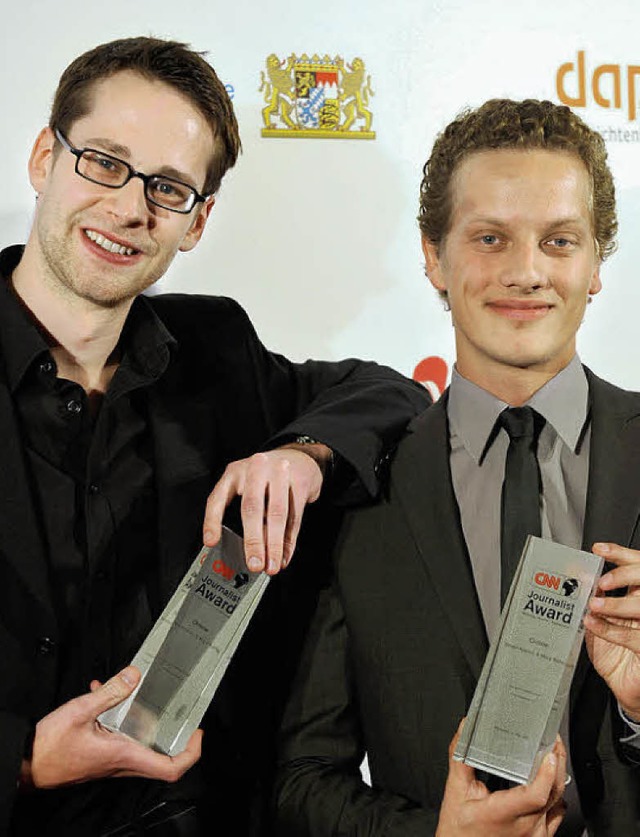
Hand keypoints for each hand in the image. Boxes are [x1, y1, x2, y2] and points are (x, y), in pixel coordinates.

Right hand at [23, 666, 201, 788]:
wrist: (26, 764)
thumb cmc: (49, 747)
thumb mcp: (81, 711)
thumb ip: (110, 692)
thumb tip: (135, 675)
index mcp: (124, 754)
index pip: (170, 768)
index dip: (190, 753)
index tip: (197, 732)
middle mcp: (122, 761)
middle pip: (162, 758)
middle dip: (176, 736)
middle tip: (183, 713)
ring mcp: (112, 759)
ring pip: (142, 745)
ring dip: (147, 722)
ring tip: (148, 695)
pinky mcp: (101, 754)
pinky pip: (120, 737)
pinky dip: (120, 716)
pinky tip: (106, 694)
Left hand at [202, 444, 330, 574]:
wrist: (300, 457)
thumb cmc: (267, 478)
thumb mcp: (247, 486)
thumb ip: (241, 510)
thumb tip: (241, 550)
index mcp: (234, 473)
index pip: (218, 498)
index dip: (212, 521)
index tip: (211, 542)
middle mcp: (255, 469)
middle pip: (252, 508)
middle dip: (253, 541)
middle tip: (254, 564)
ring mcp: (279, 473)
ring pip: (276, 514)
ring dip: (275, 545)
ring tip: (272, 565)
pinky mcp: (300, 482)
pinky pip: (294, 516)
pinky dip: (289, 541)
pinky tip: (285, 555)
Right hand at [436, 723, 565, 835]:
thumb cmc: (460, 831)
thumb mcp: (455, 791)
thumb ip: (461, 757)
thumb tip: (465, 730)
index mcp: (504, 814)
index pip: (535, 794)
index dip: (546, 772)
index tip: (549, 752)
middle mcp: (526, 828)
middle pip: (553, 793)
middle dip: (558, 763)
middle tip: (553, 741)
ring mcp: (536, 836)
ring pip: (558, 803)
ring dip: (557, 778)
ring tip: (552, 757)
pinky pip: (557, 815)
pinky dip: (555, 796)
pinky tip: (547, 784)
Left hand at [585, 542, 639, 718]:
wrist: (625, 687)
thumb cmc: (614, 654)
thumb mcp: (600, 622)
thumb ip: (594, 600)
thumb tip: (579, 578)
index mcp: (638, 596)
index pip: (637, 566)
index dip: (621, 554)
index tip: (599, 549)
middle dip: (623, 575)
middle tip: (601, 582)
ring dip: (615, 604)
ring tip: (594, 606)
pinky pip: (634, 636)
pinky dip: (610, 629)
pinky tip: (593, 625)